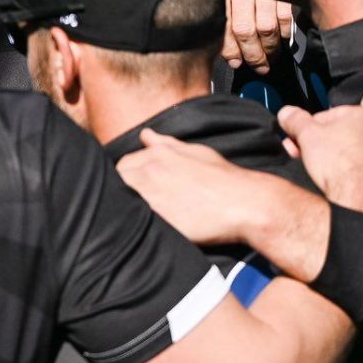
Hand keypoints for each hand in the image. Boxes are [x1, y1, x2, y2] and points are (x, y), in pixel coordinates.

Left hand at [117, 130, 306, 247]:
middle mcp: (150, 169)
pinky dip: (131, 223)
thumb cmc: (225, 179)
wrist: (246, 204)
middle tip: (133, 206)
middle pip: (116, 182)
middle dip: (121, 192)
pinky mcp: (156, 217)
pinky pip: (131, 219)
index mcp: (157, 154)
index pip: (121, 165)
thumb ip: (166, 144)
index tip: (133, 190)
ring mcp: (151, 193)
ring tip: (136, 218)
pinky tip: (140, 228)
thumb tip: (145, 135)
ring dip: (124, 208)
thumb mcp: (196, 152)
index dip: (124, 179)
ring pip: (120, 200)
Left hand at [216, 0, 292, 69]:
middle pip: (247, 31)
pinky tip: (282, 40)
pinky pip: (287, 14)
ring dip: (270, 48)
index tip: (235, 62)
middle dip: (252, 55)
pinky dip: (287, 32)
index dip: (229, 49)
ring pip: (269, 27)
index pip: (225, 25)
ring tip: (269, 60)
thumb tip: (219, 35)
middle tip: (257, 67)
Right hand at [280, 105, 362, 214]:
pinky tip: (341, 179)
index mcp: (360, 114)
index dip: (305, 130)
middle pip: (339, 133)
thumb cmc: (338, 164)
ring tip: (322, 169)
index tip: (296, 141)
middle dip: (318, 144)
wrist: (360, 198)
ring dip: (336, 157)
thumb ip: (294, 119)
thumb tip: (287, 113)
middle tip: (304, 155)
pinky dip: (353, 170)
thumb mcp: (305, 135)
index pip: (323, 116)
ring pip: (353, 150)